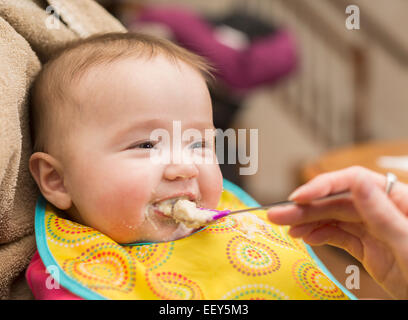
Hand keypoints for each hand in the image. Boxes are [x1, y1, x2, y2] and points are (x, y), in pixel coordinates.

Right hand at [267, 166, 407, 298]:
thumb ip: (382, 212)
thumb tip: (358, 182)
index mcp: (396, 199)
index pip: (353, 182)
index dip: (323, 186)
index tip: (299, 197)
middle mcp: (380, 209)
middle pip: (336, 202)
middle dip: (305, 208)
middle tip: (277, 214)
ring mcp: (372, 228)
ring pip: (332, 219)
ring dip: (307, 222)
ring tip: (284, 226)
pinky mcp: (366, 246)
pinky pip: (338, 236)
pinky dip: (319, 235)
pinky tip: (305, 236)